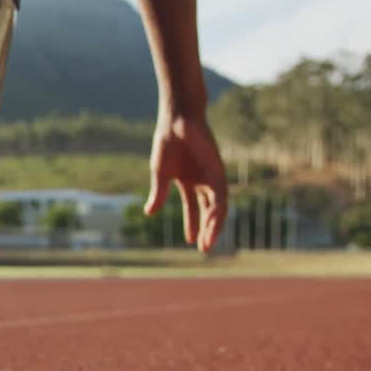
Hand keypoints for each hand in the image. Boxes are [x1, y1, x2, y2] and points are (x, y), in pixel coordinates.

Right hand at [145, 111, 228, 252]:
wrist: (178, 121)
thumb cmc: (167, 142)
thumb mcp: (160, 173)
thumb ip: (159, 193)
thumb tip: (149, 214)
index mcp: (188, 182)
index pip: (193, 208)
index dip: (191, 224)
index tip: (190, 241)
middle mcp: (203, 181)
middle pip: (208, 210)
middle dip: (205, 229)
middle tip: (203, 248)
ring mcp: (212, 177)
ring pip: (217, 207)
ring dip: (214, 225)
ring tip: (209, 242)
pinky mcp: (218, 171)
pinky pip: (221, 196)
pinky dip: (218, 210)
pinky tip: (213, 223)